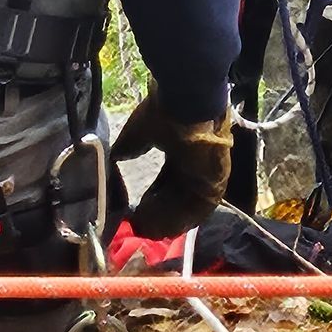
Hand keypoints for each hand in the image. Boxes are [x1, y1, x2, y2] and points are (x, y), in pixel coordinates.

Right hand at [113, 92, 233, 236]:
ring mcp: (209, 173)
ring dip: (166, 219)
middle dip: (158, 212)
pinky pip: (197, 208)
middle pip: (178, 196)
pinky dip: (179, 219)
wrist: (188, 101)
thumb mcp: (139, 131)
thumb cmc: (165, 111)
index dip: (155, 195)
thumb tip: (114, 156)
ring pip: (186, 205)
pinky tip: (158, 226)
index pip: (170, 179)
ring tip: (144, 230)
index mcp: (183, 150)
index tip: (138, 209)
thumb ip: (129, 146)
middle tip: (139, 226)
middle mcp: (198, 164)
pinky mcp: (216, 182)